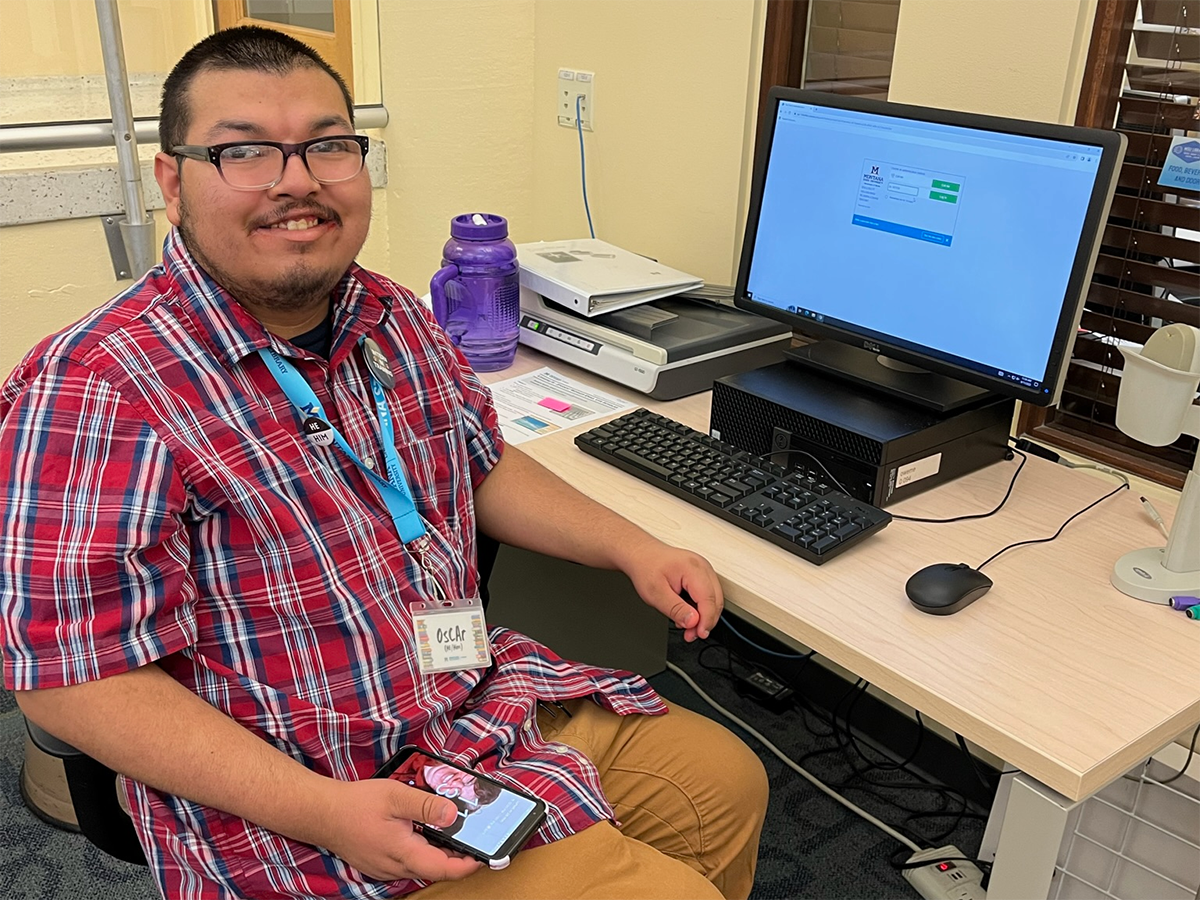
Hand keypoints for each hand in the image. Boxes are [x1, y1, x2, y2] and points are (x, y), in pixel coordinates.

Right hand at [312, 777, 483, 882]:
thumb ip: (427, 805)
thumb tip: (454, 814)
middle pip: (435, 868)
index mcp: (403, 852)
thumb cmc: (356, 804)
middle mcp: (395, 867)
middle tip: (475, 837)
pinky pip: (408, 862)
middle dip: (458, 856)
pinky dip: (423, 850)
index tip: (486, 855)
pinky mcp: (380, 864)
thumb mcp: (396, 796)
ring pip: (422, 866)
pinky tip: (426, 832)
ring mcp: (386, 868)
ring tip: (455, 831)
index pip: (443, 868)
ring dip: (440, 853)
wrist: (322, 813)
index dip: (468, 865)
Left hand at [623, 540, 722, 641]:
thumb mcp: (656, 593)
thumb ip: (676, 609)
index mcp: (692, 569)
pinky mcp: (701, 574)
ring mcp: (704, 569)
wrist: (641, 555)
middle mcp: (702, 567)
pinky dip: (701, 608)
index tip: (699, 633)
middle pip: (716, 600)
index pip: (709, 599)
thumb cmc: (646, 568)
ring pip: (714, 599)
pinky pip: (708, 594)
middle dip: (706, 621)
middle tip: (691, 634)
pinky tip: (688, 614)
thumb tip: (693, 621)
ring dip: (704, 616)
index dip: (706, 620)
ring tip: (687, 626)